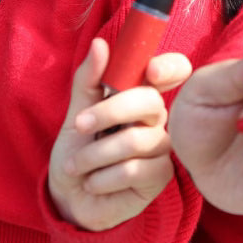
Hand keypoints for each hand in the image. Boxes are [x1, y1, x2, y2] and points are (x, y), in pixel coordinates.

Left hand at [48, 39, 191, 231]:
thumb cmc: (77, 152)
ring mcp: (161, 147)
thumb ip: (88, 80)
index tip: (150, 70)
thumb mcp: (76, 114)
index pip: (172, 71)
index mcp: (139, 96)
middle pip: (149, 102)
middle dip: (109, 111)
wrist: (71, 198)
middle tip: (80, 124)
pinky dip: (103, 178)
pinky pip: (134, 170)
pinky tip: (95, 183)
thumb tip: (100, 44)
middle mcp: (156, 118)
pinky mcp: (161, 177)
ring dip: (94, 154)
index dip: (170, 66)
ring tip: (77, 166)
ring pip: (135, 140)